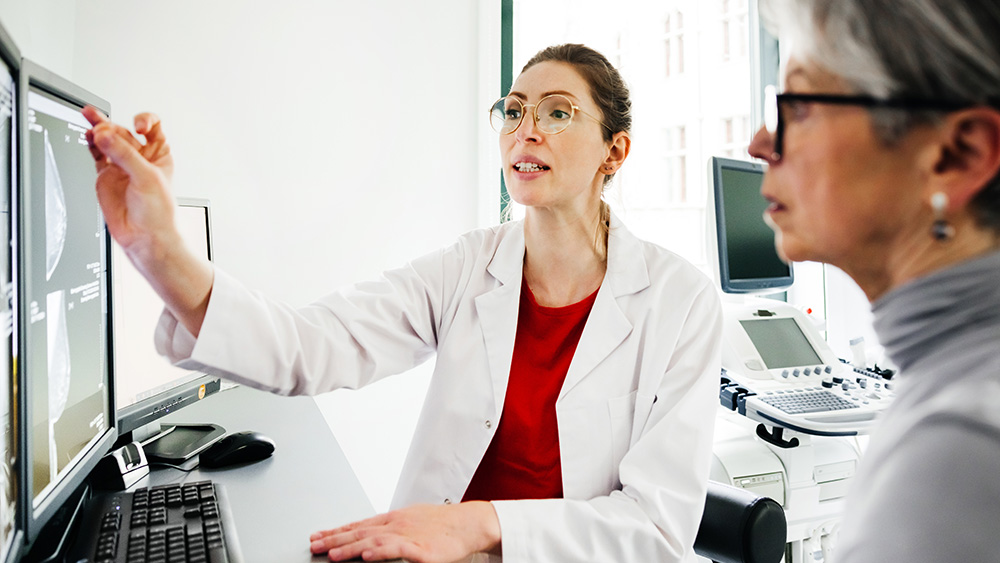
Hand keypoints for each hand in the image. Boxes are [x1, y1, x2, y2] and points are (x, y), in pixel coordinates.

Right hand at [83, 107, 176, 261]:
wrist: (145, 237)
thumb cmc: (159, 212)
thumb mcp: (147, 177)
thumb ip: (124, 155)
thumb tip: (104, 136)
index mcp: (159, 154)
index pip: (152, 127)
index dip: (144, 121)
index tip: (137, 126)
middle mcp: (140, 157)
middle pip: (124, 131)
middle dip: (113, 127)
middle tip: (102, 129)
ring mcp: (121, 166)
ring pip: (107, 140)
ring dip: (98, 127)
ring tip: (89, 117)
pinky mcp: (106, 175)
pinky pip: (97, 153)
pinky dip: (91, 144)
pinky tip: (87, 135)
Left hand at [309, 502, 500, 561]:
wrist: (468, 523)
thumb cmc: (442, 523)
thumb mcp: (411, 520)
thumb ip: (389, 528)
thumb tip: (369, 537)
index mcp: (393, 519)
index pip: (358, 525)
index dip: (336, 531)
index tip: (317, 537)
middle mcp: (397, 525)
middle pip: (360, 532)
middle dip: (335, 539)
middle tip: (314, 546)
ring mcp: (408, 536)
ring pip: (374, 541)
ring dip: (351, 548)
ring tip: (333, 555)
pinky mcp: (422, 550)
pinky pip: (398, 551)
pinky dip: (381, 553)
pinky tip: (368, 556)